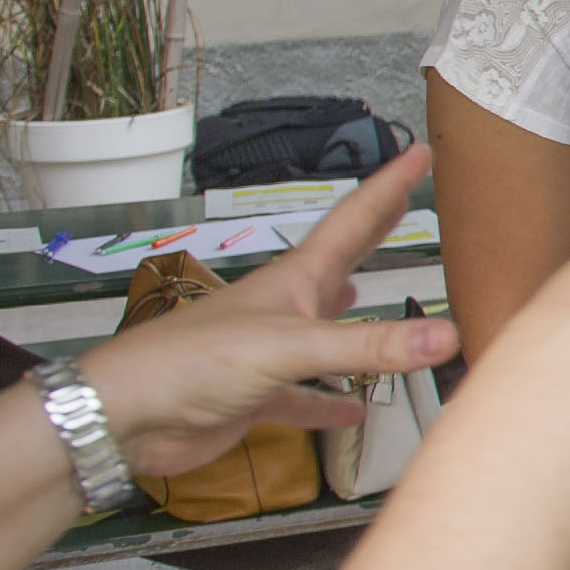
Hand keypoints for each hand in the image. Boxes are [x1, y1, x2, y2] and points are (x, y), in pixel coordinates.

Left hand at [77, 149, 460, 474]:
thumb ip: (368, 345)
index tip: (418, 154)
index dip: (387, 187)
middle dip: (375, 237)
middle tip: (406, 207)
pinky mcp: (256, 397)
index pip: (352, 222)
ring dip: (361, 328)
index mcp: (293, 282)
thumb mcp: (288, 346)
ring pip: (330, 337)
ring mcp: (269, 354)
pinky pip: (307, 399)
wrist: (123, 415)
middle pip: (344, 266)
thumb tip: (446, 337)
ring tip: (392, 314)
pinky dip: (332, 404)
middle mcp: (284, 311)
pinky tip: (356, 409)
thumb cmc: (189, 362)